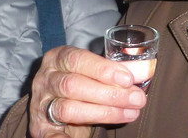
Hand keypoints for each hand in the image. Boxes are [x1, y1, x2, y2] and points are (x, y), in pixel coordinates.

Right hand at [29, 45, 146, 137]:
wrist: (55, 101)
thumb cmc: (81, 81)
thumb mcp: (96, 71)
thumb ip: (119, 69)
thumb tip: (146, 69)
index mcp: (57, 58)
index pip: (77, 59)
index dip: (103, 69)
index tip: (128, 79)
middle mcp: (46, 79)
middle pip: (73, 85)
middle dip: (109, 94)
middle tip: (137, 99)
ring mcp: (41, 104)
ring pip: (68, 108)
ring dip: (103, 113)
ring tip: (130, 114)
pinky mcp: (41, 127)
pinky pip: (52, 135)